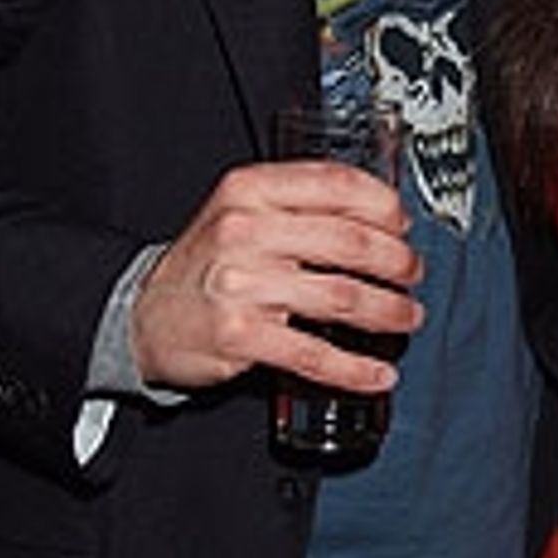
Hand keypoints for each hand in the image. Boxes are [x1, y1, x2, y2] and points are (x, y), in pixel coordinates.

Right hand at [131, 159, 422, 392]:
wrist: (144, 317)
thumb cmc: (208, 263)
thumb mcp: (242, 212)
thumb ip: (302, 205)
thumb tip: (386, 219)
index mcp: (250, 188)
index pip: (336, 183)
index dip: (383, 205)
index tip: (403, 224)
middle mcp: (245, 229)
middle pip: (350, 240)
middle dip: (396, 261)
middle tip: (413, 274)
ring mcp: (241, 283)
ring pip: (342, 295)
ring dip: (387, 311)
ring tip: (406, 318)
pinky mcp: (240, 334)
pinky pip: (314, 353)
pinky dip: (354, 368)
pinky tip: (377, 374)